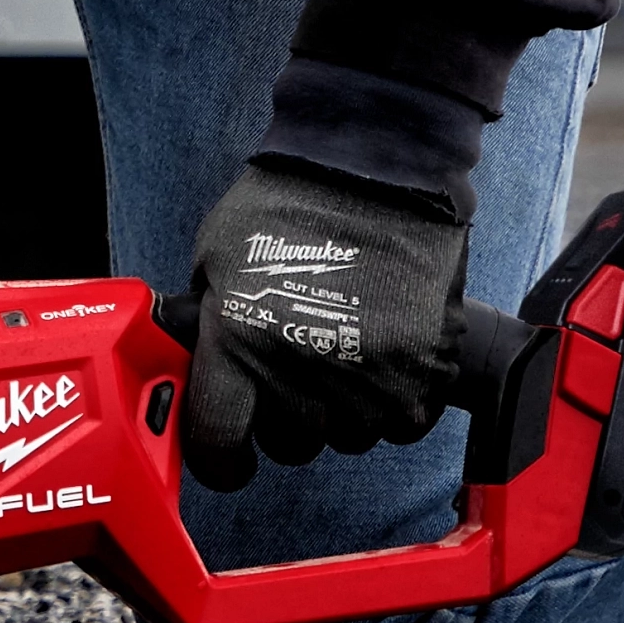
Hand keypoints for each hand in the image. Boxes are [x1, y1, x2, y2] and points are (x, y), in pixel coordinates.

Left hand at [179, 154, 479, 490]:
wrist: (372, 162)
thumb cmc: (286, 203)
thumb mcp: (213, 259)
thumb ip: (205, 325)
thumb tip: (200, 374)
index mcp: (236, 343)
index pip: (218, 443)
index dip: (220, 460)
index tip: (231, 458)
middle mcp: (301, 371)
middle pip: (293, 444)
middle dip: (289, 417)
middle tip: (298, 368)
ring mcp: (369, 375)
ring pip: (352, 436)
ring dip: (346, 408)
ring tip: (345, 349)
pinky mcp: (424, 367)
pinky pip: (407, 420)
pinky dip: (398, 400)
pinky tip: (386, 356)